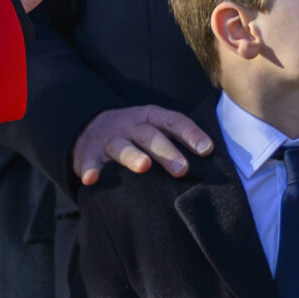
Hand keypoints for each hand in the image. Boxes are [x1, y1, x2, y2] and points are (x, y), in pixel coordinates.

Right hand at [73, 103, 213, 184]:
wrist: (88, 129)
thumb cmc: (134, 135)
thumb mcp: (154, 128)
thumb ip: (177, 140)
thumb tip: (210, 159)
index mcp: (149, 118)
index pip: (173, 122)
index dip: (190, 134)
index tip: (207, 150)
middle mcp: (129, 125)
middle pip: (150, 136)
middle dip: (167, 152)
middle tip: (182, 170)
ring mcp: (108, 139)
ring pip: (121, 146)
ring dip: (133, 156)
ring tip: (144, 166)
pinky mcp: (88, 154)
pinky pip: (90, 162)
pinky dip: (90, 170)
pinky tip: (92, 179)